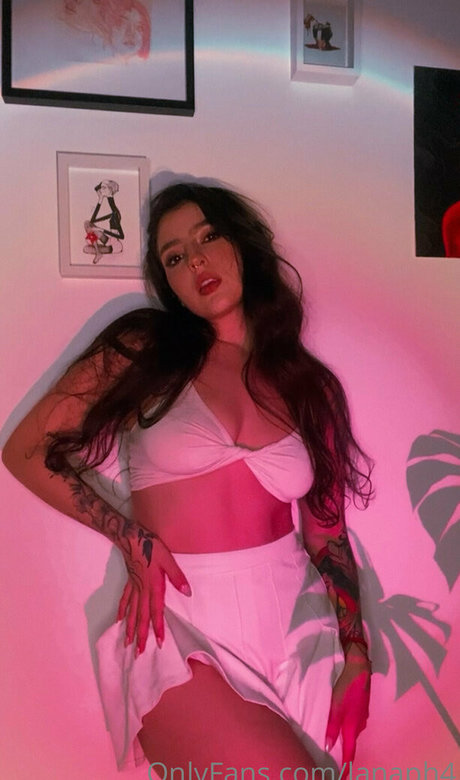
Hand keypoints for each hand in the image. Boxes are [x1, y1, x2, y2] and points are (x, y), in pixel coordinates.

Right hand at [117, 526, 191, 655]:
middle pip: (141, 618)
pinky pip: (124, 601)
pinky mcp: (129, 583)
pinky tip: (119, 621)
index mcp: (153, 588)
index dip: (157, 628)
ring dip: (130, 629)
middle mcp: (142, 592)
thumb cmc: (152, 548)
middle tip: (138, 654)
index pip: (156, 612)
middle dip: (141, 636)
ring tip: (127, 644)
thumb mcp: (168, 560)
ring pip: (131, 613)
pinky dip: (121, 612)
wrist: (132, 538)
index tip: (158, 644)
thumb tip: (187, 592)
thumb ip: (177, 577)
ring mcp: (134, 588)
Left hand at [326, 647, 370, 767]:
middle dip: (345, 751)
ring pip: (353, 731)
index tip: (344, 774)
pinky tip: (343, 722)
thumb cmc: (345, 685)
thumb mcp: (335, 705)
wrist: (358, 665)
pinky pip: (354, 721)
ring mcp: (362, 714)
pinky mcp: (362, 706)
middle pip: (352, 742)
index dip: (346, 764)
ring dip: (346, 737)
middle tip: (337, 759)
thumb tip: (328, 746)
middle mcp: (360, 723)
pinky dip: (348, 726)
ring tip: (338, 742)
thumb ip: (332, 726)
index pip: (349, 751)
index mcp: (353, 725)